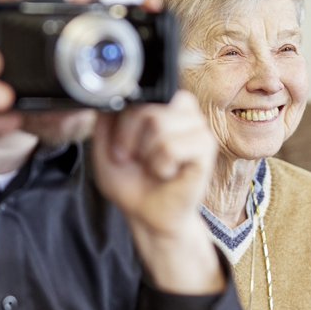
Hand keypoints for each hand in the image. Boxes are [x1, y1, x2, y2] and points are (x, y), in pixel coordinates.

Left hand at [91, 90, 221, 293]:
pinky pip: (171, 147)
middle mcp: (182, 110)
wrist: (148, 214)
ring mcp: (197, 127)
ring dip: (148, 155)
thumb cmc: (132, 181)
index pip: (136, 95)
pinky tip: (168, 173)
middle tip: (135, 160)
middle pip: (146, 109)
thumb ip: (104, 121)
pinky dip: (161, 165)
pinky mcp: (206, 148)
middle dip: (130, 141)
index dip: (121, 126)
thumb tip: (108, 100)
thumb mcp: (104, 148)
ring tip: (155, 167)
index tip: (120, 149)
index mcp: (161, 103)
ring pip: (159, 125)